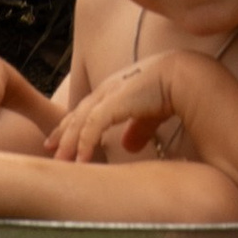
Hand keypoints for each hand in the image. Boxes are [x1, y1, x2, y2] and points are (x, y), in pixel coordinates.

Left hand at [47, 56, 186, 161]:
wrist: (186, 76)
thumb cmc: (173, 89)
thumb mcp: (150, 115)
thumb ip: (139, 129)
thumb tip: (128, 147)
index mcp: (116, 89)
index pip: (88, 108)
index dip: (73, 124)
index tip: (61, 140)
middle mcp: (108, 88)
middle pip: (78, 113)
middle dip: (63, 132)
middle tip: (50, 149)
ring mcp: (110, 93)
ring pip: (81, 121)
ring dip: (70, 142)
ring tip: (62, 162)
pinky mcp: (115, 102)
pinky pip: (93, 126)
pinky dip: (85, 143)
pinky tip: (81, 160)